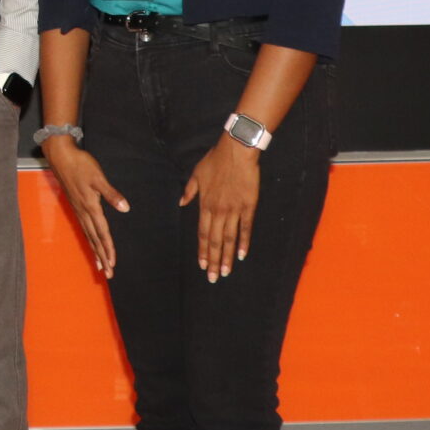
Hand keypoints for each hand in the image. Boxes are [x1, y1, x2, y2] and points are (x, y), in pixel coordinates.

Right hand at [42, 138, 128, 278]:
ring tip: (100, 266)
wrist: (61, 156)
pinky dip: (89, 240)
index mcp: (91, 206)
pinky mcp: (76, 206)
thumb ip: (111, 194)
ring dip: (95, 251)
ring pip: (88, 236)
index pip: (102, 232)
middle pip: (95, 239)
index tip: (112, 263)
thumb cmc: (81, 165)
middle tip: (107, 274)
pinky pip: (84, 229)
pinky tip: (91, 243)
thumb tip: (125, 207)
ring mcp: (79, 210)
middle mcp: (84, 212)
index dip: (108, 248)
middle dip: (102, 257)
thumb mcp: (98, 177)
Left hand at [180, 135, 261, 280]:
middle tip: (213, 278)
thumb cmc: (215, 160)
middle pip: (215, 240)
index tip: (202, 265)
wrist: (236, 151)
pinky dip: (244, 242)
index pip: (202, 233)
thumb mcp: (197, 174)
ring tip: (226, 273)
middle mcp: (218, 211)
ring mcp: (234, 210)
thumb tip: (180, 203)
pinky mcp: (248, 206)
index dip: (202, 250)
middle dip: (214, 261)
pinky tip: (242, 255)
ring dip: (227, 257)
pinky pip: (245, 228)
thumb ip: (189, 191)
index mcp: (205, 204)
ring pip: (229, 238)